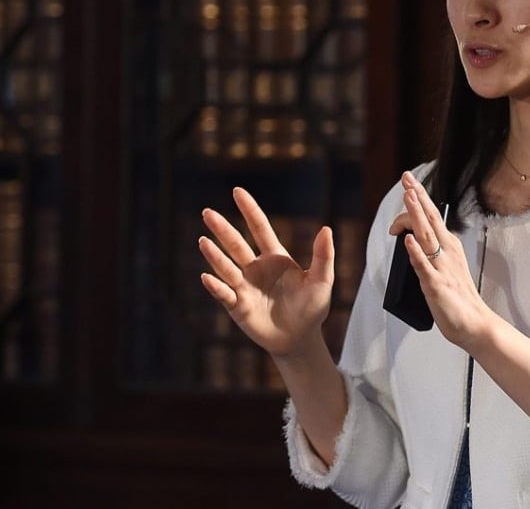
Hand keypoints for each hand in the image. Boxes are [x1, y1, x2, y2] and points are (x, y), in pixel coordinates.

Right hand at [199, 187, 333, 358]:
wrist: (301, 339)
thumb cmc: (312, 308)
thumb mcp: (322, 280)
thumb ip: (323, 256)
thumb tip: (326, 229)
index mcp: (275, 258)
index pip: (260, 228)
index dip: (249, 210)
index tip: (237, 191)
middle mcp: (255, 269)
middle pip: (236, 244)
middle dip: (222, 229)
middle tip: (207, 212)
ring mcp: (244, 287)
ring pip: (226, 267)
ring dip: (215, 255)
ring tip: (203, 241)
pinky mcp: (238, 307)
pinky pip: (225, 294)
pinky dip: (216, 286)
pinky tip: (207, 276)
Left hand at [394, 171, 492, 348]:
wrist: (474, 323)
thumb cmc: (459, 298)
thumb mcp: (447, 267)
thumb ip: (432, 252)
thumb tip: (413, 239)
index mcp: (450, 247)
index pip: (433, 217)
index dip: (421, 198)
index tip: (410, 182)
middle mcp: (447, 253)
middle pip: (430, 219)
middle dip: (417, 197)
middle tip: (406, 178)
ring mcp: (442, 268)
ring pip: (426, 236)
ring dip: (416, 215)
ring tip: (407, 197)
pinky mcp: (436, 285)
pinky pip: (424, 266)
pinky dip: (415, 252)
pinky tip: (407, 241)